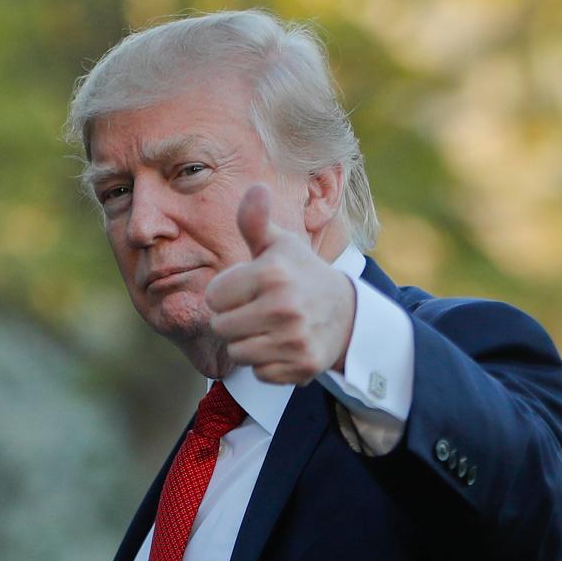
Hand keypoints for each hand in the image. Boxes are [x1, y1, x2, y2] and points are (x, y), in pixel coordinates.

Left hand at [205, 183, 355, 383]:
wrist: (347, 313)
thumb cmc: (302, 274)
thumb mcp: (280, 244)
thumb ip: (255, 221)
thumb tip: (255, 187)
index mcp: (272, 273)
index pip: (213, 297)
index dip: (225, 294)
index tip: (247, 290)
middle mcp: (283, 307)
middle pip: (221, 328)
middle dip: (234, 321)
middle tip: (258, 311)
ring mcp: (294, 338)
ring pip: (237, 353)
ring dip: (248, 343)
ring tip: (270, 328)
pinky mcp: (302, 365)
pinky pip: (259, 373)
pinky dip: (268, 364)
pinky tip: (283, 346)